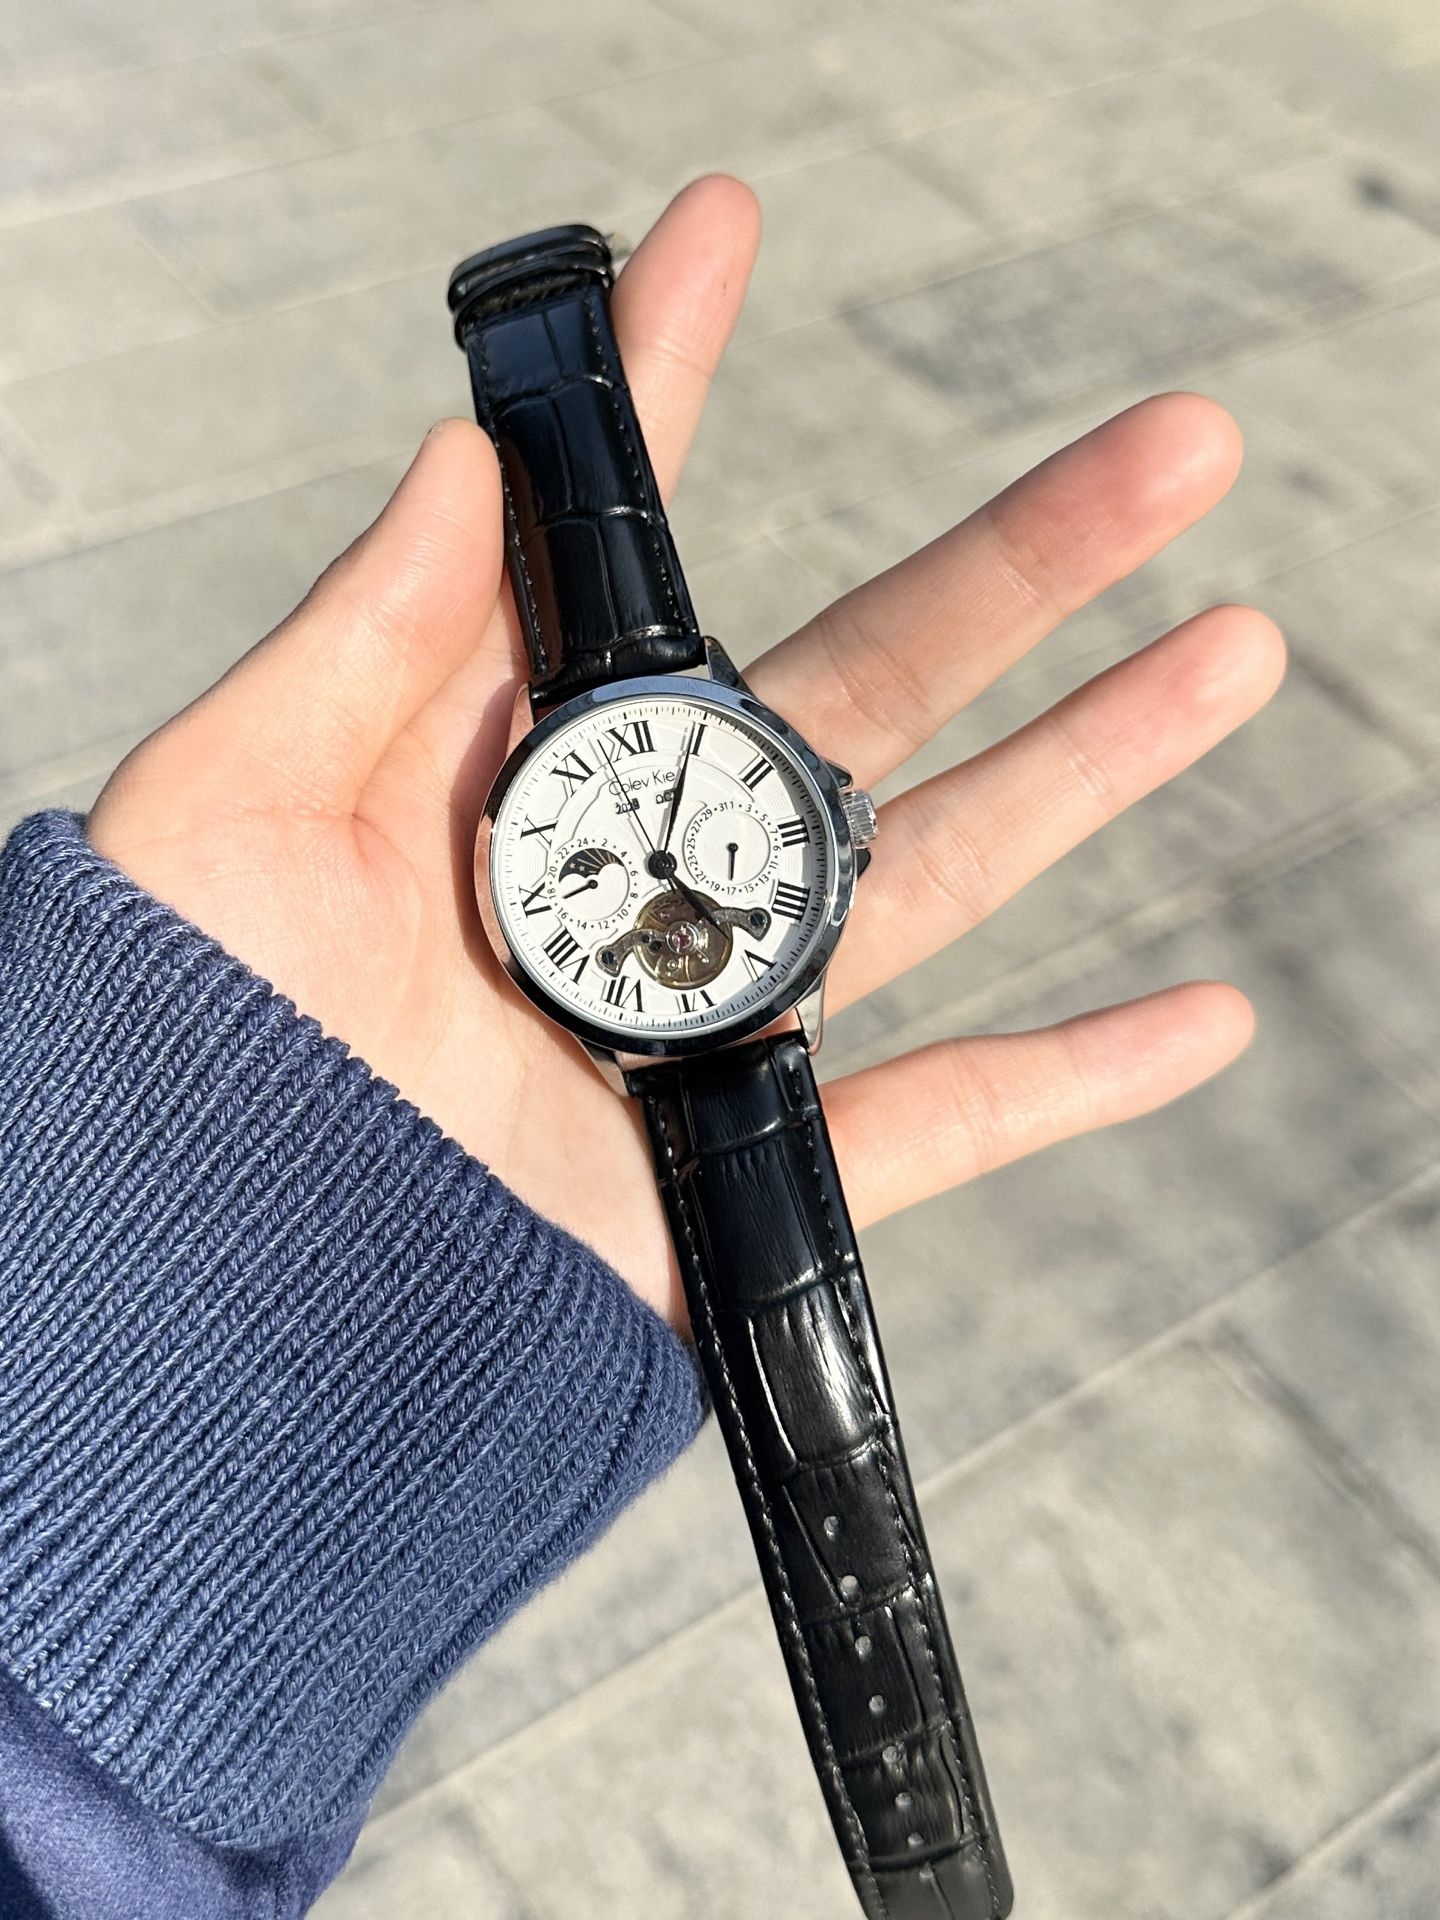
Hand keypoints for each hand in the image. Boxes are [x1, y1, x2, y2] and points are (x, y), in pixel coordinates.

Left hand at [87, 176, 1283, 1335]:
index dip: (664, 383)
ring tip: (1233, 653)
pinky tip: (1205, 1015)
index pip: (616, 546)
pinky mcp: (744, 1172)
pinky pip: (942, 1123)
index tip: (722, 228)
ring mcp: (705, 1016)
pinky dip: (1080, 1079)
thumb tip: (457, 454)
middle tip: (1176, 445)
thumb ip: (356, 639)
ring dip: (1099, 767)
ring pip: (942, 870)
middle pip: (862, 691)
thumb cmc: (172, 1060)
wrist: (201, 1309)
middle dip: (1023, 565)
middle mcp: (630, 871)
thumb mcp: (220, 813)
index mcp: (499, 768)